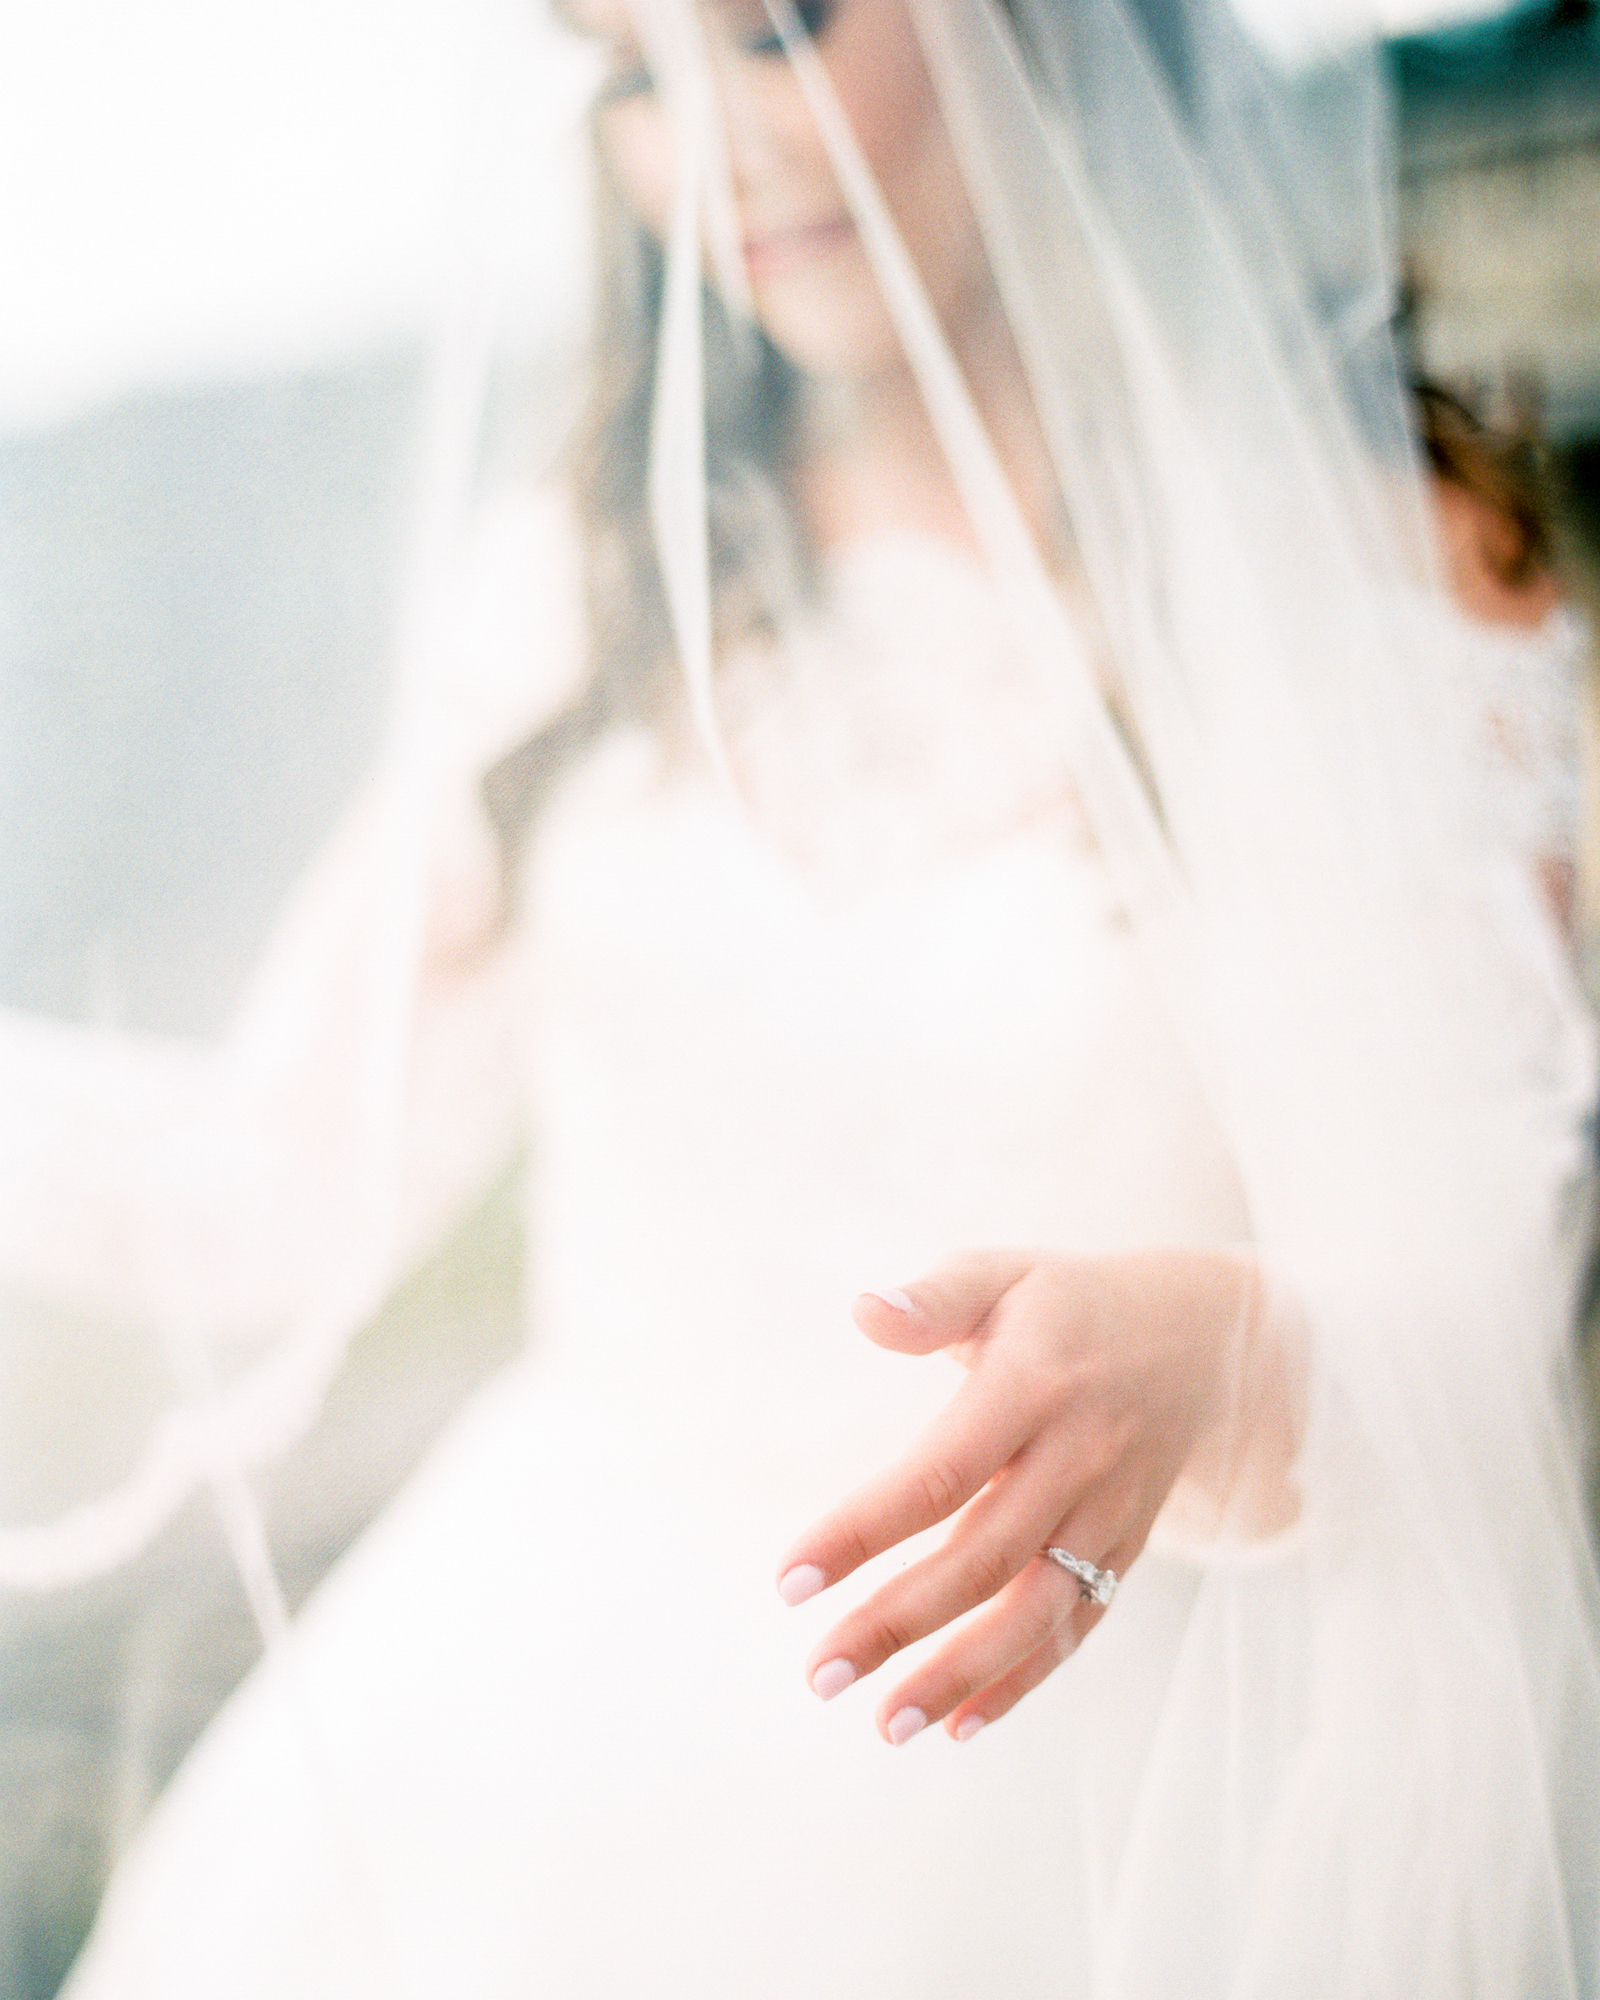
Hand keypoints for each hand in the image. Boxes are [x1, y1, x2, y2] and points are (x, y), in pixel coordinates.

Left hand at [774, 1246, 1301, 1743]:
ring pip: (1033, 1611)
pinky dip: (1022, 1681)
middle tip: (820, 1673)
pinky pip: (1077, 1628)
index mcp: (1034, 1387)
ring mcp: (1109, 1514)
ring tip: (885, 1722)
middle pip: (981, 1559)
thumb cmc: (1072, 1303)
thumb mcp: (1005, 1275)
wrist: (1211, 1339)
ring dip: (959, 1674)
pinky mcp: (1128, 1551)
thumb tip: (863, 1311)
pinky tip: (959, 1723)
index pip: (940, 1473)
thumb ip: (934, 1297)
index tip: (789, 1579)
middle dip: (897, 1624)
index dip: (864, 1530)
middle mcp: (1077, 1459)